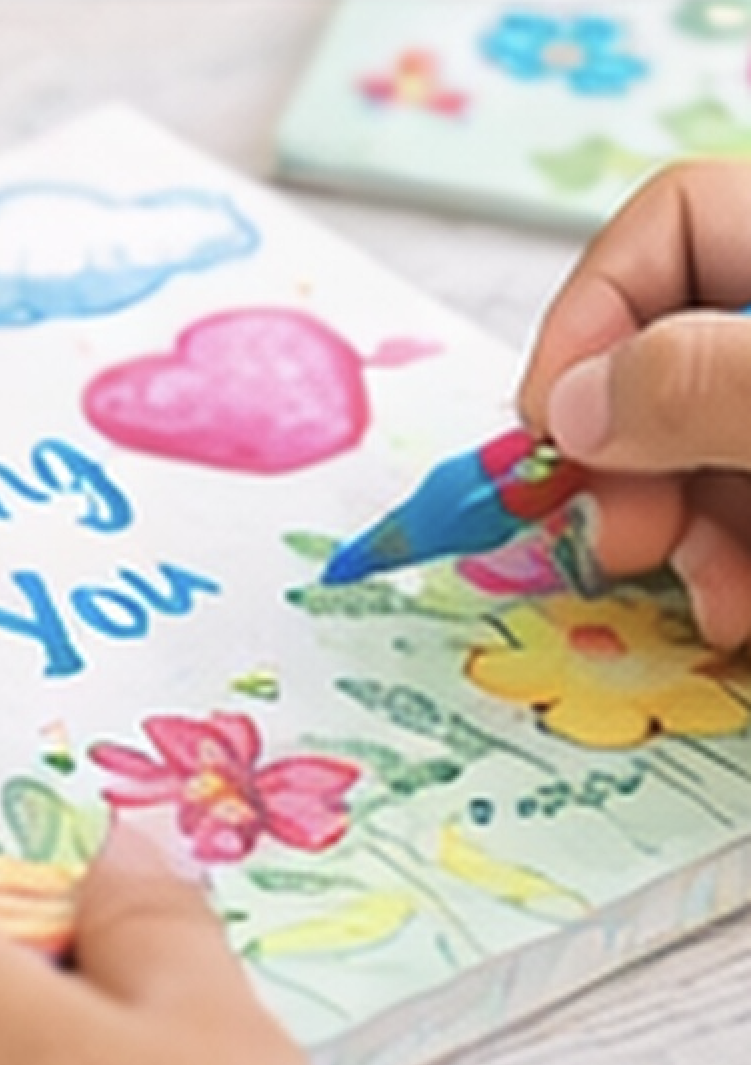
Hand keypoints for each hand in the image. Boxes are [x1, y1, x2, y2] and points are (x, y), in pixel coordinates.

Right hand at [518, 161, 750, 647]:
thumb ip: (705, 385)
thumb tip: (576, 407)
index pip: (669, 226)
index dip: (592, 319)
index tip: (560, 430)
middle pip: (675, 353)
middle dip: (631, 456)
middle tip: (625, 536)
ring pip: (709, 449)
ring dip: (683, 533)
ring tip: (708, 599)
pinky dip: (735, 561)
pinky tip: (742, 610)